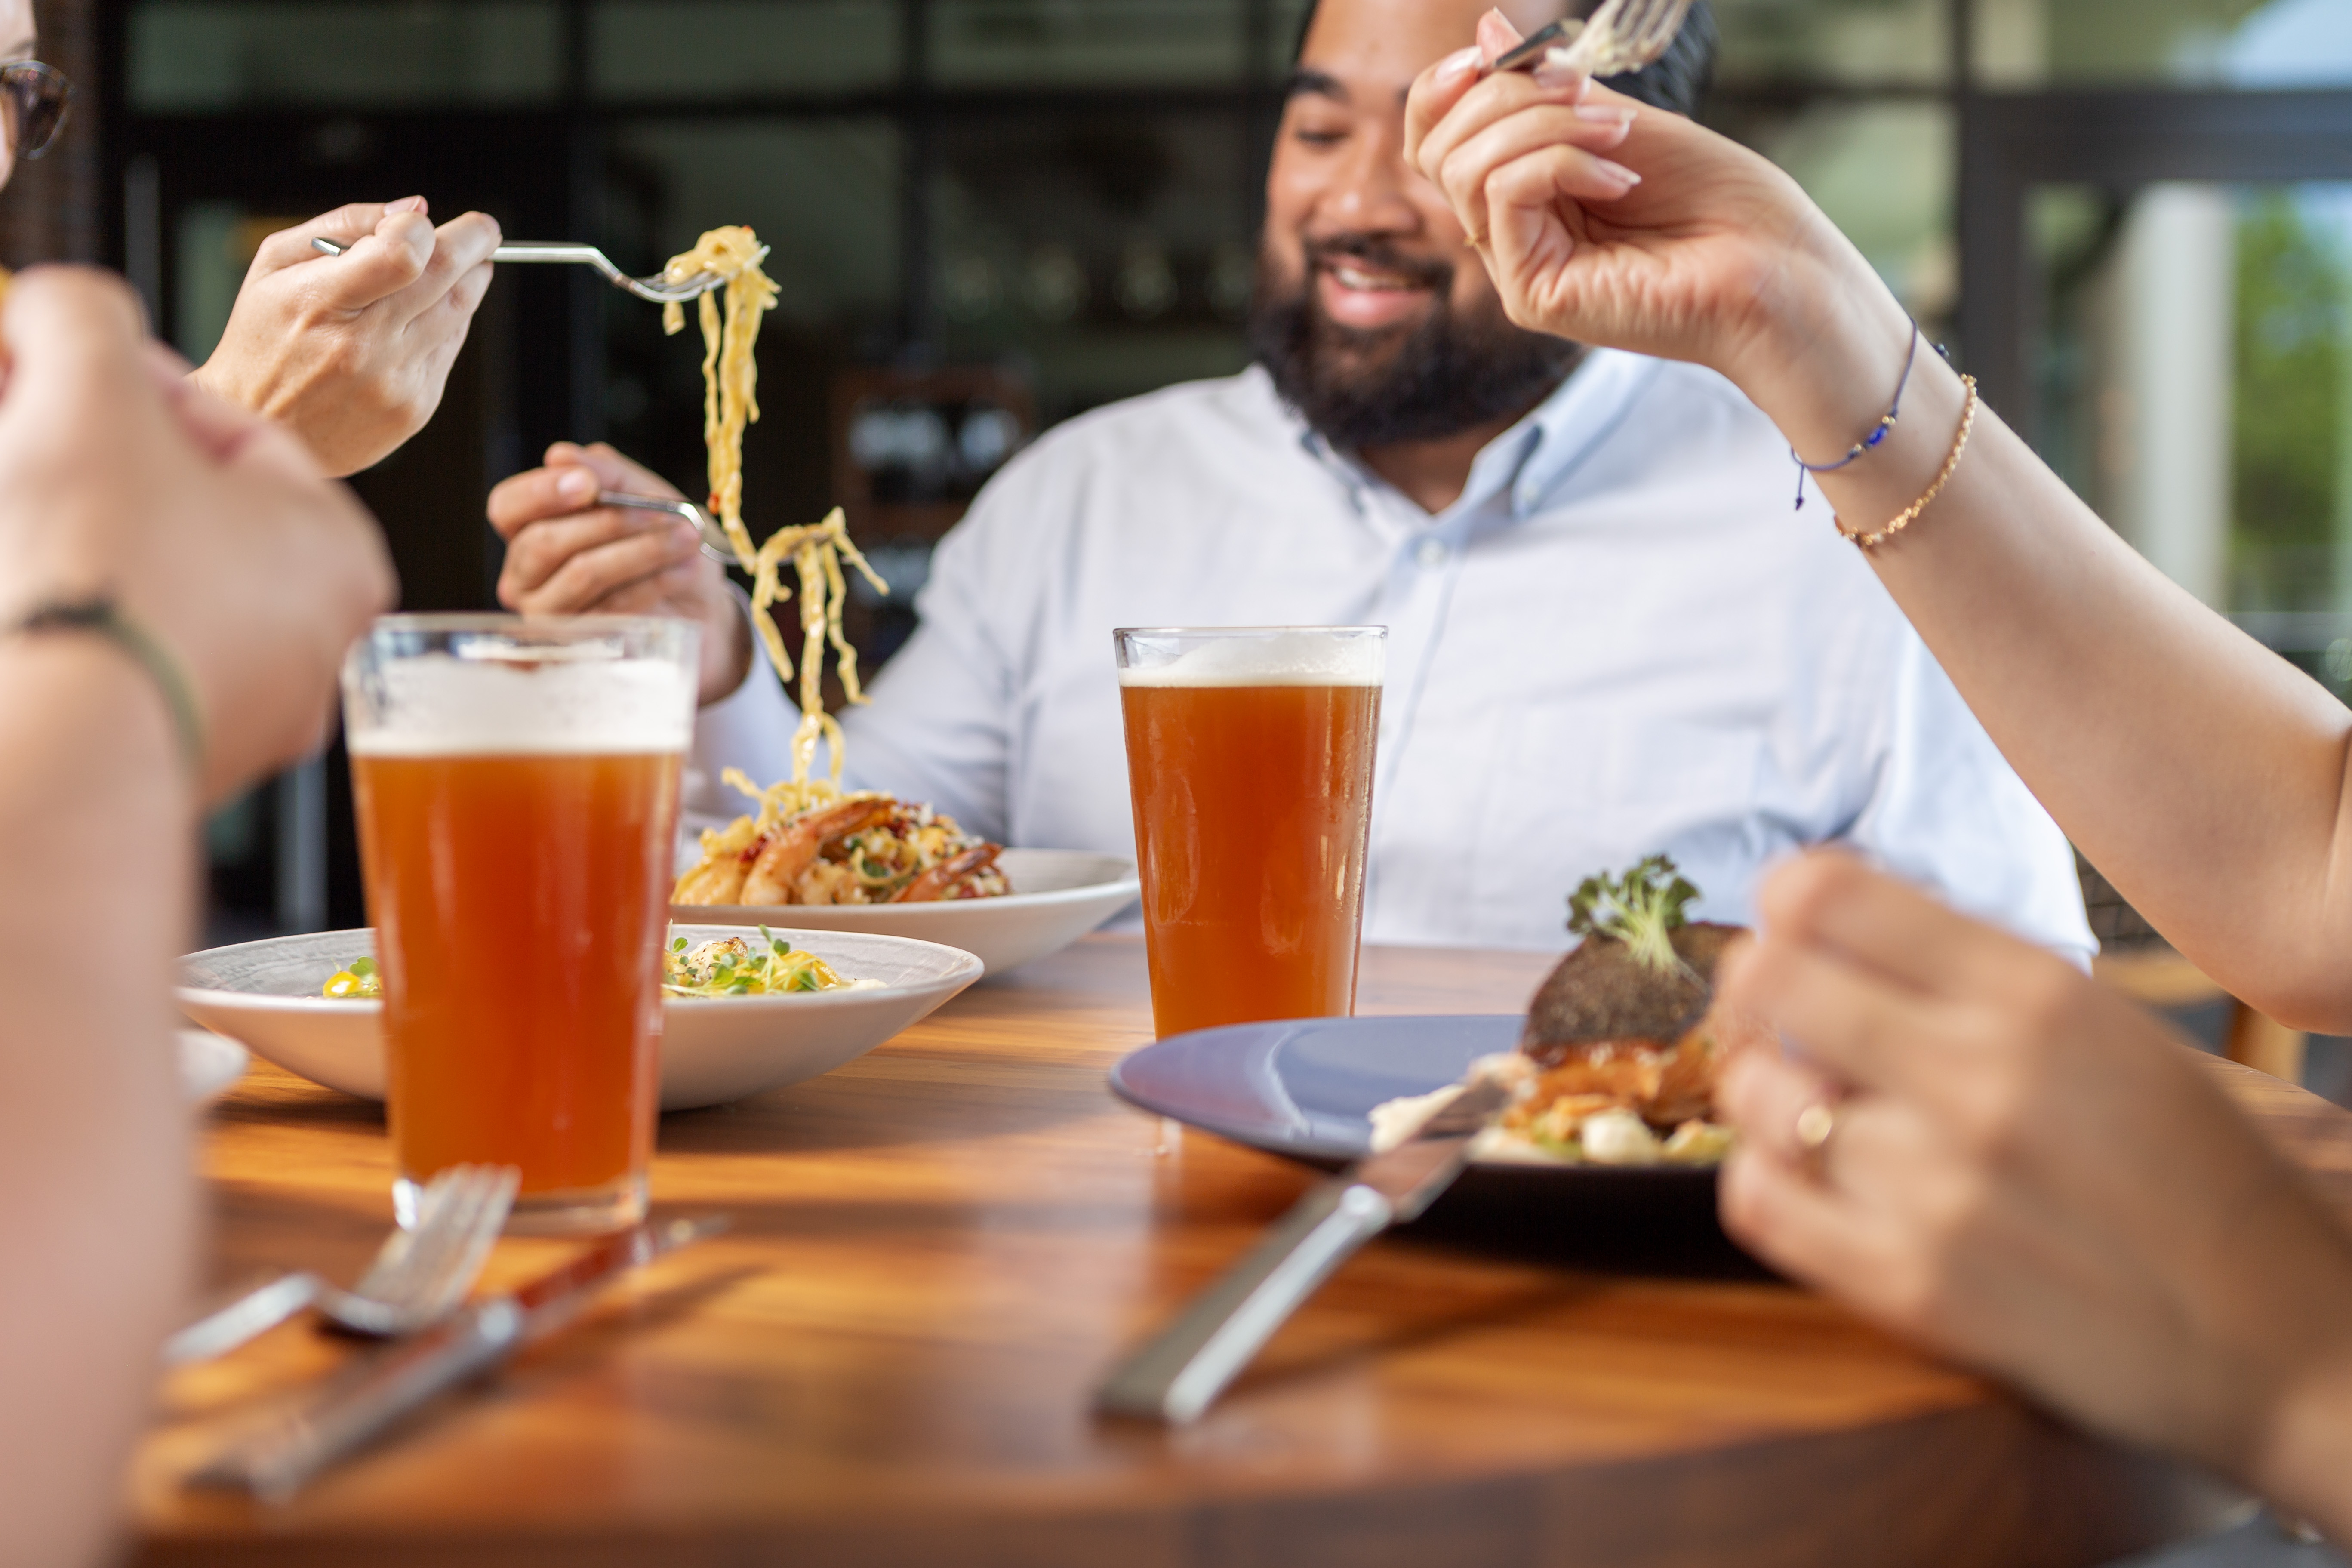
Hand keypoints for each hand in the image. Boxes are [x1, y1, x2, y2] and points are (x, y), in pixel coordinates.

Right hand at [0, 268, 394, 803]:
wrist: (58, 747)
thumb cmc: (104, 571)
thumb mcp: (89, 392)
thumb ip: (82, 320)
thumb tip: (66, 307)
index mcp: (336, 553)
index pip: (228, 431)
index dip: (124, 383)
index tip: (51, 366)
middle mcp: (313, 643)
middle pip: (182, 511)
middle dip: (85, 459)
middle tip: (20, 424)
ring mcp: (247, 713)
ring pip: (146, 584)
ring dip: (67, 530)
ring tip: (18, 503)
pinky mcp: (173, 759)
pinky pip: (119, 654)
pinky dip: (69, 608)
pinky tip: (26, 589)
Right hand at [189, 198, 499, 477]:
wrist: (261, 423)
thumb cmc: (264, 338)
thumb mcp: (276, 264)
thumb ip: (345, 224)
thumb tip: (415, 208)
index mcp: (319, 303)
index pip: (403, 254)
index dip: (422, 228)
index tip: (425, 219)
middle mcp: (363, 346)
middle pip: (445, 278)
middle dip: (474, 242)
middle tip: (482, 229)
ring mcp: (394, 381)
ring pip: (458, 312)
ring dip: (471, 279)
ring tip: (466, 263)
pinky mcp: (414, 407)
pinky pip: (450, 348)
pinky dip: (450, 321)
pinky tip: (432, 310)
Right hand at [486, 442, 751, 706]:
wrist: (698, 607)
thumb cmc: (659, 544)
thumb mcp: (643, 495)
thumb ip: (606, 473)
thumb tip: (559, 456)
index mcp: (528, 530)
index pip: (508, 507)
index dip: (542, 492)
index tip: (588, 484)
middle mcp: (526, 578)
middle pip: (544, 543)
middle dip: (607, 522)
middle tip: (659, 512)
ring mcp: (549, 618)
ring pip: (581, 575)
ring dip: (641, 551)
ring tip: (685, 538)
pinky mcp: (583, 648)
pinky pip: (611, 610)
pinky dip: (653, 584)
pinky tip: (683, 570)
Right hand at [1402, 14, 1909, 422]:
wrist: (1776, 271)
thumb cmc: (1720, 204)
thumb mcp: (1627, 123)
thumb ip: (1555, 91)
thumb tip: (1487, 31)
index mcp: (1527, 195)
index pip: (1438, 138)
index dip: (1446, 87)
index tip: (1491, 52)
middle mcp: (1511, 235)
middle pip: (1440, 147)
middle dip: (1505, 96)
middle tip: (1583, 92)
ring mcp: (1517, 268)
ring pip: (1466, 168)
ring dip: (1542, 126)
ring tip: (1618, 135)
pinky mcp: (1531, 295)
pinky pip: (1503, 195)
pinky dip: (1559, 163)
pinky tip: (1621, 178)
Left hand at [1715, 852, 2351, 1534]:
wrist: (2290, 1339)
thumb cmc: (2196, 1175)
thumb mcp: (2108, 1032)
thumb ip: (1973, 978)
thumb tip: (1827, 921)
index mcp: (2035, 993)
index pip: (1825, 894)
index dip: (1783, 906)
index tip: (1789, 932)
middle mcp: (1979, 1077)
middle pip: (1767, 980)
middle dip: (1754, 994)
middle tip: (1777, 1021)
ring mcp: (1938, 1187)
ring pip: (1756, 1095)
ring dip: (1767, 1095)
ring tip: (1812, 1109)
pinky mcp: (1912, 1288)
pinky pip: (1758, 1201)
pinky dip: (1764, 1180)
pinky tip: (1808, 1180)